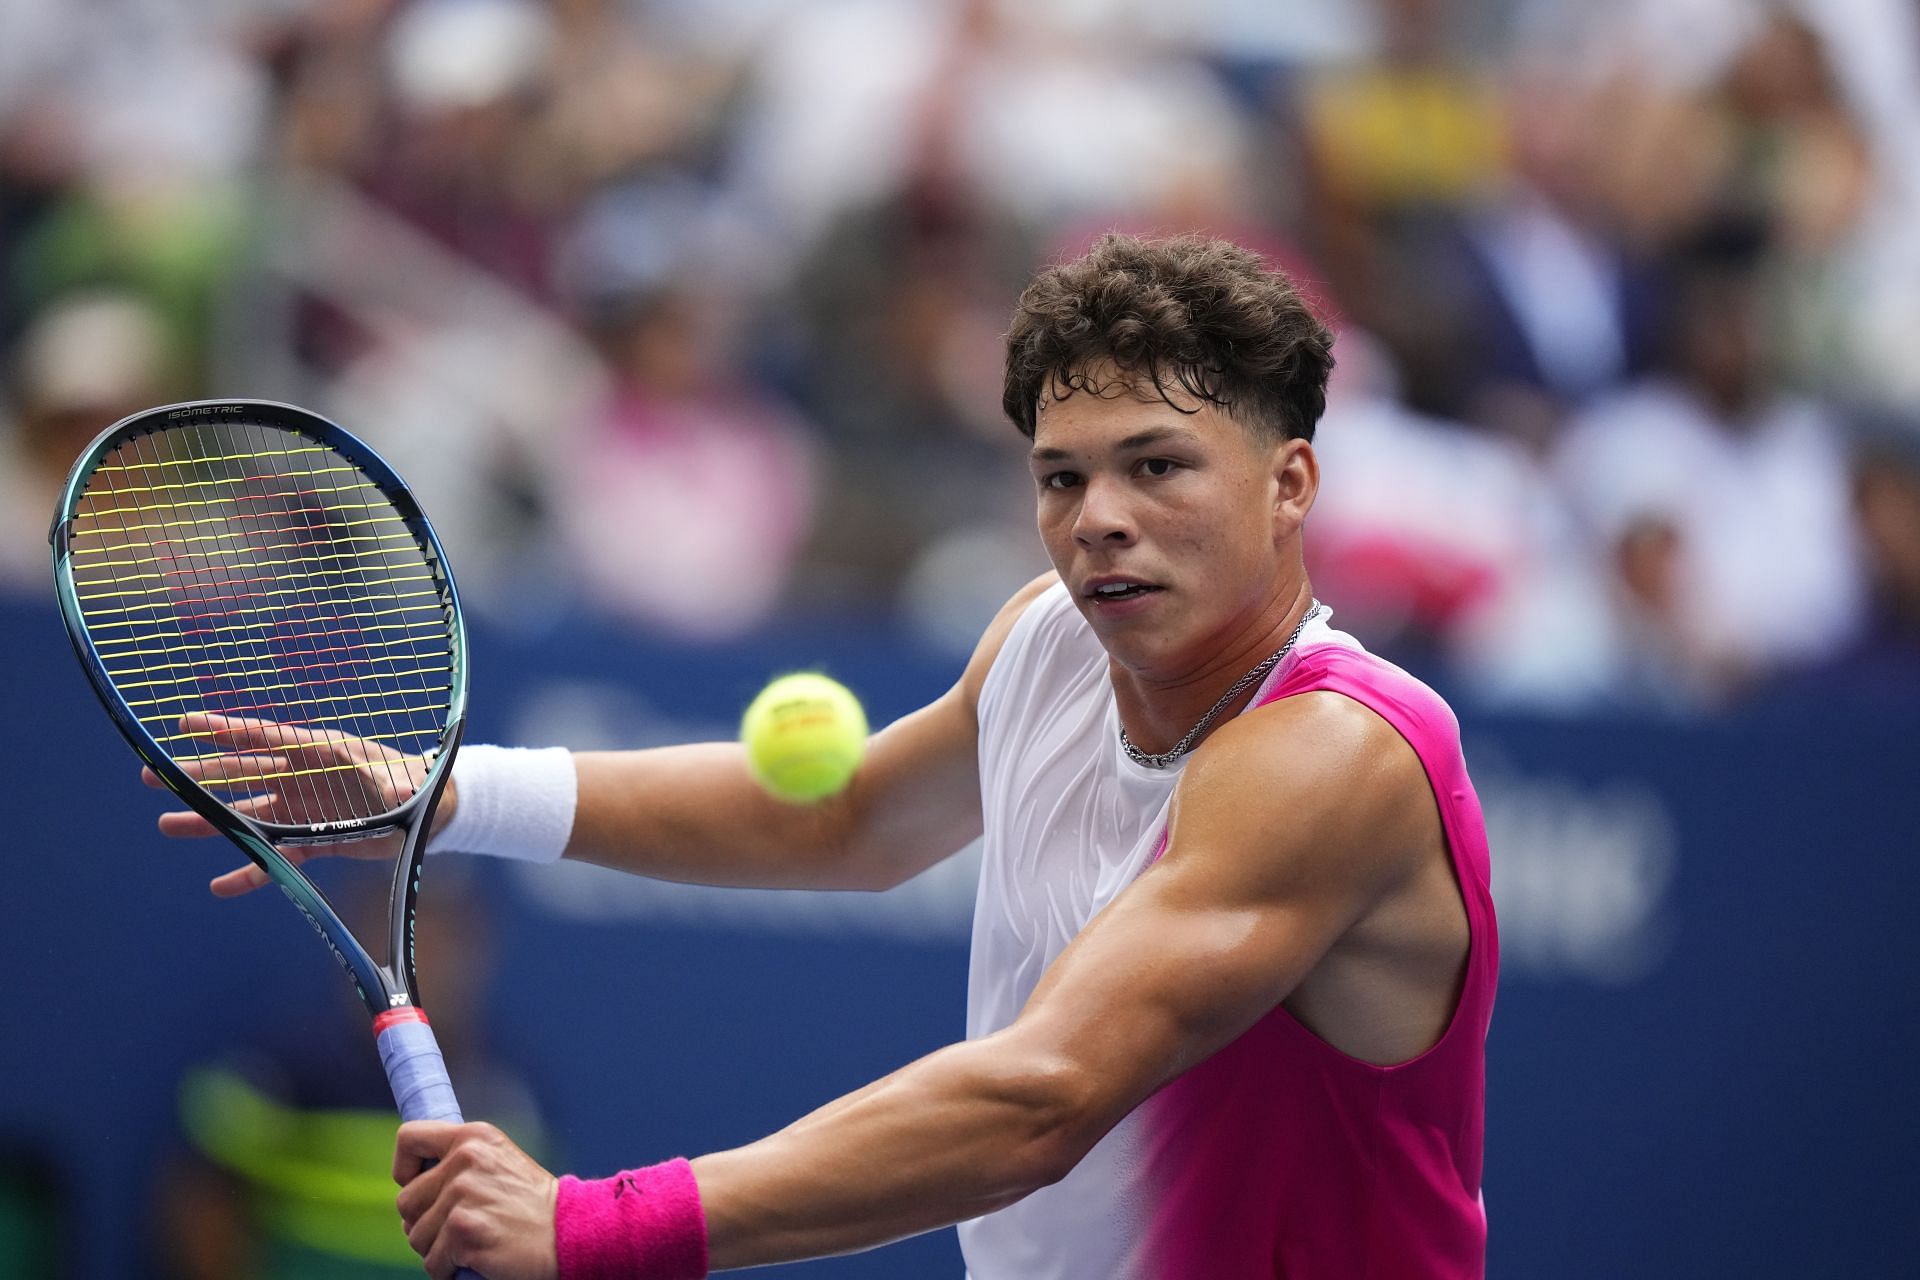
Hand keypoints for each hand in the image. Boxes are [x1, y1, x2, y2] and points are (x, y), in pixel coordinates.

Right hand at [144, 712, 454, 896]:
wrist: (430, 809)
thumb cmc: (412, 780)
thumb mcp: (398, 780)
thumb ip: (388, 787)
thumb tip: (390, 792)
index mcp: (317, 751)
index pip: (262, 736)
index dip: (223, 729)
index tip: (182, 723)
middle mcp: (302, 778)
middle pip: (240, 774)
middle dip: (197, 775)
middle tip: (151, 776)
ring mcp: (304, 809)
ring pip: (247, 815)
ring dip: (210, 822)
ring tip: (166, 824)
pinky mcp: (314, 841)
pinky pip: (276, 855)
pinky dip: (252, 870)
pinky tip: (222, 885)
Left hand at [395, 1121, 558, 1279]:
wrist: (570, 1232)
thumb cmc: (532, 1206)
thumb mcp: (498, 1163)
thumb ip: (459, 1164)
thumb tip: (410, 1186)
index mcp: (473, 1138)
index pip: (408, 1138)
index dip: (404, 1169)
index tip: (417, 1186)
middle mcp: (466, 1159)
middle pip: (405, 1201)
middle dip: (424, 1223)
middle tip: (460, 1228)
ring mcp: (464, 1195)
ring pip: (415, 1236)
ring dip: (438, 1249)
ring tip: (473, 1243)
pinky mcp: (464, 1231)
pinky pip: (432, 1262)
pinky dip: (449, 1270)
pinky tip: (476, 1260)